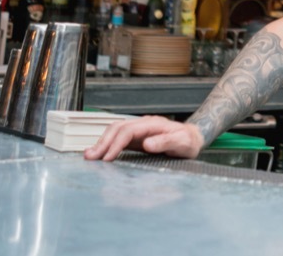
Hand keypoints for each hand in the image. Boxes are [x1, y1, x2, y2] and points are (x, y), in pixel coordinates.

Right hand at [83, 116, 204, 161]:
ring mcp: (139, 130)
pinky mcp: (137, 137)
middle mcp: (143, 125)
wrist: (193, 138)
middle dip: (103, 142)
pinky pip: (118, 138)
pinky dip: (107, 145)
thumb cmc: (188, 141)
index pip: (128, 131)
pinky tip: (99, 153)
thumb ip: (166, 142)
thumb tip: (147, 144)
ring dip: (101, 142)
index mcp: (153, 124)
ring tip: (89, 155)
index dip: (116, 144)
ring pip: (115, 131)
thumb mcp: (182, 143)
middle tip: (90, 157)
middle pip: (118, 128)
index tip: (107, 157)